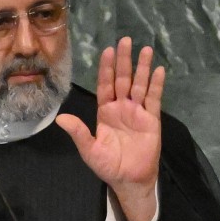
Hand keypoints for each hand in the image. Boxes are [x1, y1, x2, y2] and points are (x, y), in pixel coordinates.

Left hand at [56, 37, 163, 220]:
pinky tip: (159, 71)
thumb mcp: (89, 149)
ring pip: (140, 85)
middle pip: (123, 79)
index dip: (106, 68)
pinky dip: (156, 85)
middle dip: (124, 61)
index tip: (108, 51)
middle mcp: (121, 107)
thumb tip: (60, 119)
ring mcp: (138, 112)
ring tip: (145, 49)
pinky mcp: (151, 120)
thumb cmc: (108, 165)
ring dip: (142, 68)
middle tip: (126, 40)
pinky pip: (154, 99)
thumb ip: (78, 132)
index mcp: (105, 112)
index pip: (105, 85)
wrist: (129, 180)